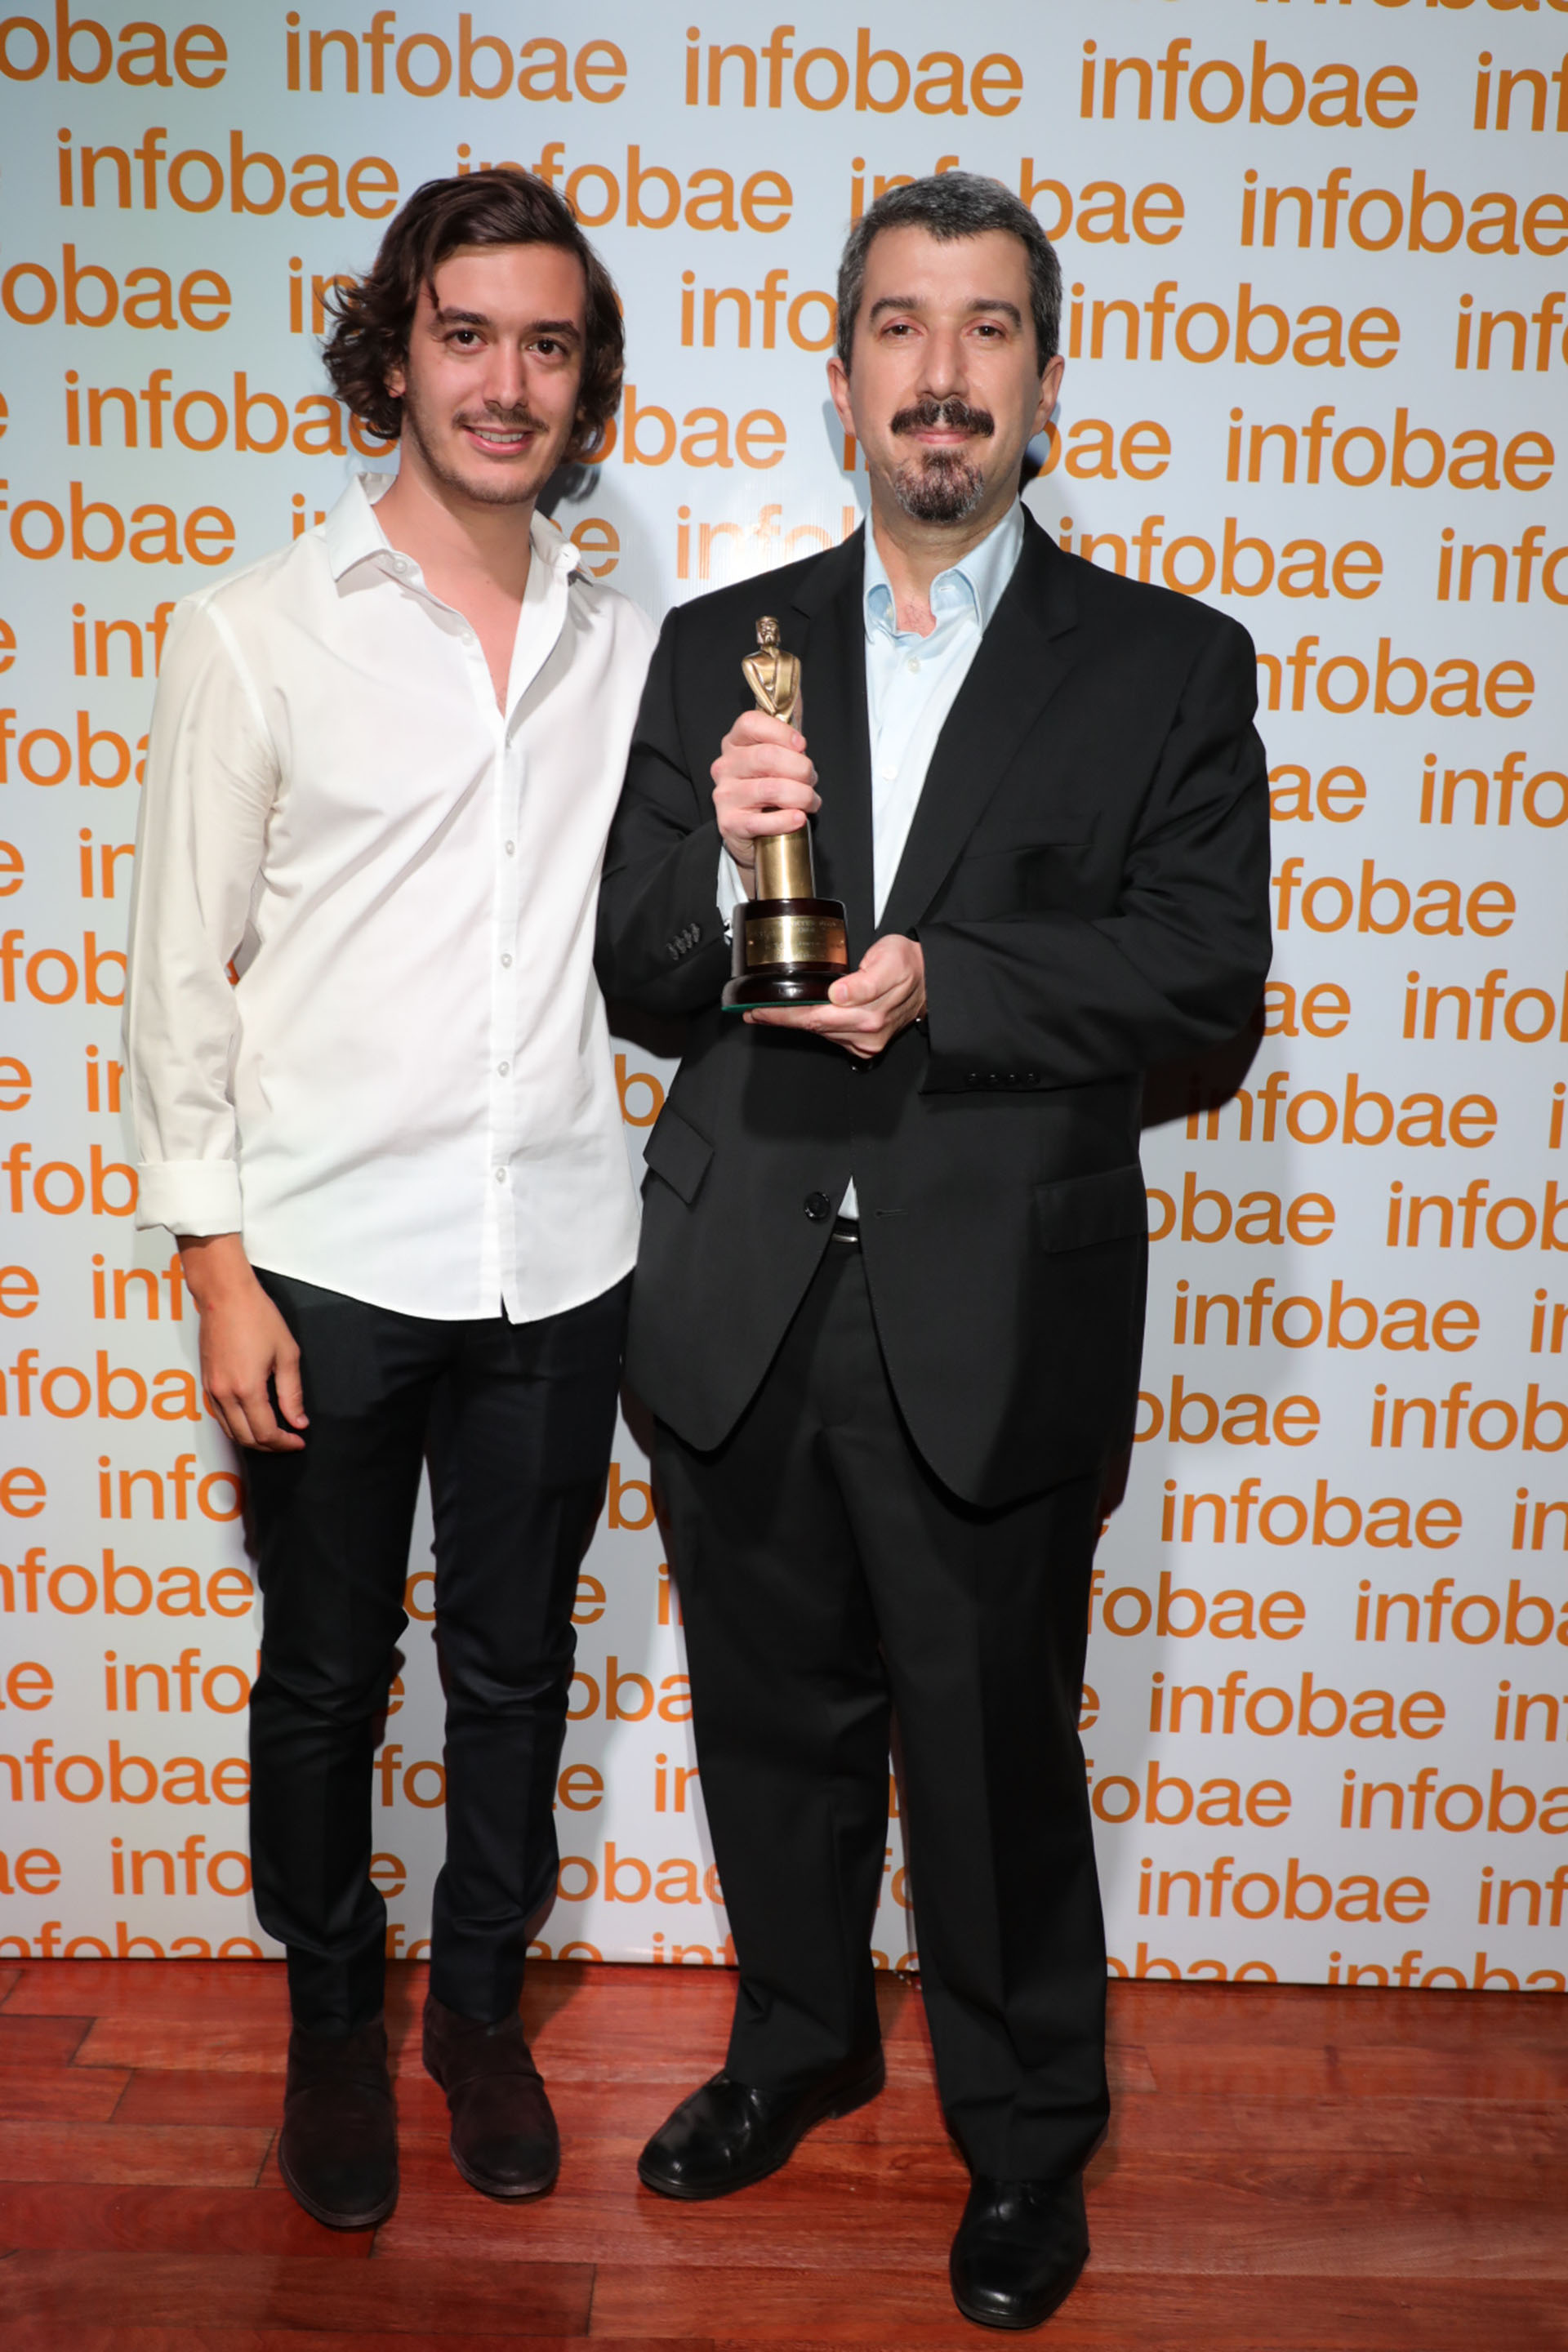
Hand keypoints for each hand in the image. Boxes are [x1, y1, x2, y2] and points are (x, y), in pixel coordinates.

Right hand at [178, 1233, 306, 1451]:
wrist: (225, 1296)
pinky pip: (220, 1416)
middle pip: (245, 1438)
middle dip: (269, 1446)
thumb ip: (292, 1393)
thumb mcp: (286, 1354)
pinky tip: (252, 1419)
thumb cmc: (256, 1317)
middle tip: (288, 1440)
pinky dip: (237, 1425)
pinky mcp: (205, 1382)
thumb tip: (297, 1420)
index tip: (298, 1441)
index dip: (284, 1443)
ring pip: (230, 1430)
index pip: (265, 1433)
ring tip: (273, 1434)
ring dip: (252, 1439)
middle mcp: (224, 1394)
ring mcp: (211, 1389)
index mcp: (246, 1389)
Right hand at [712, 709, 818, 889]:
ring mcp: (724, 795)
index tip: (801, 745)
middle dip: (801, 769)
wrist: (752, 831)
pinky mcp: (729, 823)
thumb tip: (797, 687)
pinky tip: (798, 819)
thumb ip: (787, 724)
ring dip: (801, 796)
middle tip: (812, 780)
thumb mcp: (777, 753)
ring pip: (769, 789)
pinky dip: (786, 820)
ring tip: (810, 802)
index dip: (780, 732)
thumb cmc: (768, 787)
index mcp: (735, 743)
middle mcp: (725, 766)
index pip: (750, 723)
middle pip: (766, 757)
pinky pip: (761, 821)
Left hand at [747, 933, 925, 1059]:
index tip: (759, 1011)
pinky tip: (801, 1016)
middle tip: (753, 1014)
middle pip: (812, 1028)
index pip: (814, 1017)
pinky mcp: (865, 1044)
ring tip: (770, 1013)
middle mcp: (866, 1034)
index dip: (783, 1015)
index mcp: (869, 1015)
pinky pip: (831, 1036)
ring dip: (796, 1023)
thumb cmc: (908, 965)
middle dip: (780, 1020)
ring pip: (820, 1033)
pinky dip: (813, 1026)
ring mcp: (866, 1042)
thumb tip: (839, 993)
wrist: (930, 980)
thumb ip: (865, 980)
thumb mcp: (889, 960)